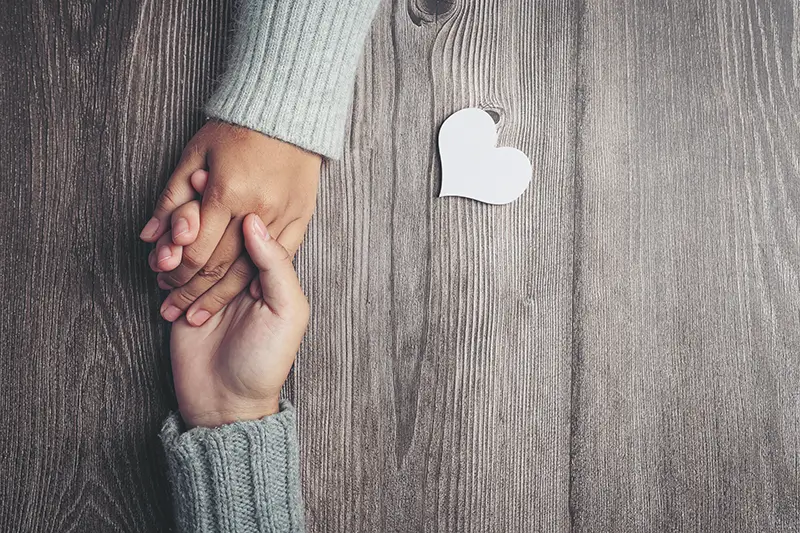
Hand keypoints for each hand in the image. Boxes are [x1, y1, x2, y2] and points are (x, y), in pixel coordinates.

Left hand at [140, 120, 319, 326]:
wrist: (288, 114)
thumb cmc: (236, 131)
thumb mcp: (194, 155)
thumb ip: (171, 198)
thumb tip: (149, 236)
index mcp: (227, 192)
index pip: (197, 250)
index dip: (176, 273)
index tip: (163, 282)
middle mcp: (257, 209)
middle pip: (220, 266)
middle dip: (192, 291)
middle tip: (173, 306)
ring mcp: (283, 216)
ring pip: (249, 270)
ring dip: (220, 296)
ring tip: (197, 312)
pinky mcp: (301, 219)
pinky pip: (278, 261)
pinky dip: (256, 281)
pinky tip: (239, 297)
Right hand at [169, 212, 309, 428]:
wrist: (226, 404)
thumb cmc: (265, 361)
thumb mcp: (286, 312)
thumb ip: (277, 266)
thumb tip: (254, 221)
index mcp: (269, 270)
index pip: (248, 222)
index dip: (228, 200)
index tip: (208, 179)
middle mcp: (239, 270)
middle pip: (215, 226)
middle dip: (194, 217)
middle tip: (183, 222)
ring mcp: (208, 282)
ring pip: (189, 242)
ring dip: (174, 237)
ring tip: (167, 247)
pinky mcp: (182, 296)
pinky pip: (170, 267)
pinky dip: (162, 259)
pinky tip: (158, 259)